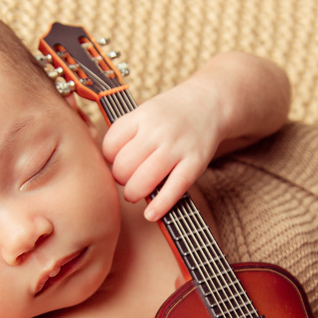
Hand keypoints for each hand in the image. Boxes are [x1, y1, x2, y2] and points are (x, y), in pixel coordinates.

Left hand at [100, 78, 225, 220]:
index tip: (117, 161)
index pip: (110, 145)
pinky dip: (160, 206)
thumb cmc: (170, 114)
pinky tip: (151, 214)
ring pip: (144, 180)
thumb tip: (110, 166)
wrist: (208, 103)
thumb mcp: (145, 111)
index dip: (109, 158)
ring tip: (134, 194)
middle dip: (120, 178)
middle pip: (124, 166)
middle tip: (126, 179)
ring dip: (133, 193)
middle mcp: (158, 131)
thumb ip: (128, 134)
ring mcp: (177, 147)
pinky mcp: (195, 163)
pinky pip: (174, 189)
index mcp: (141, 116)